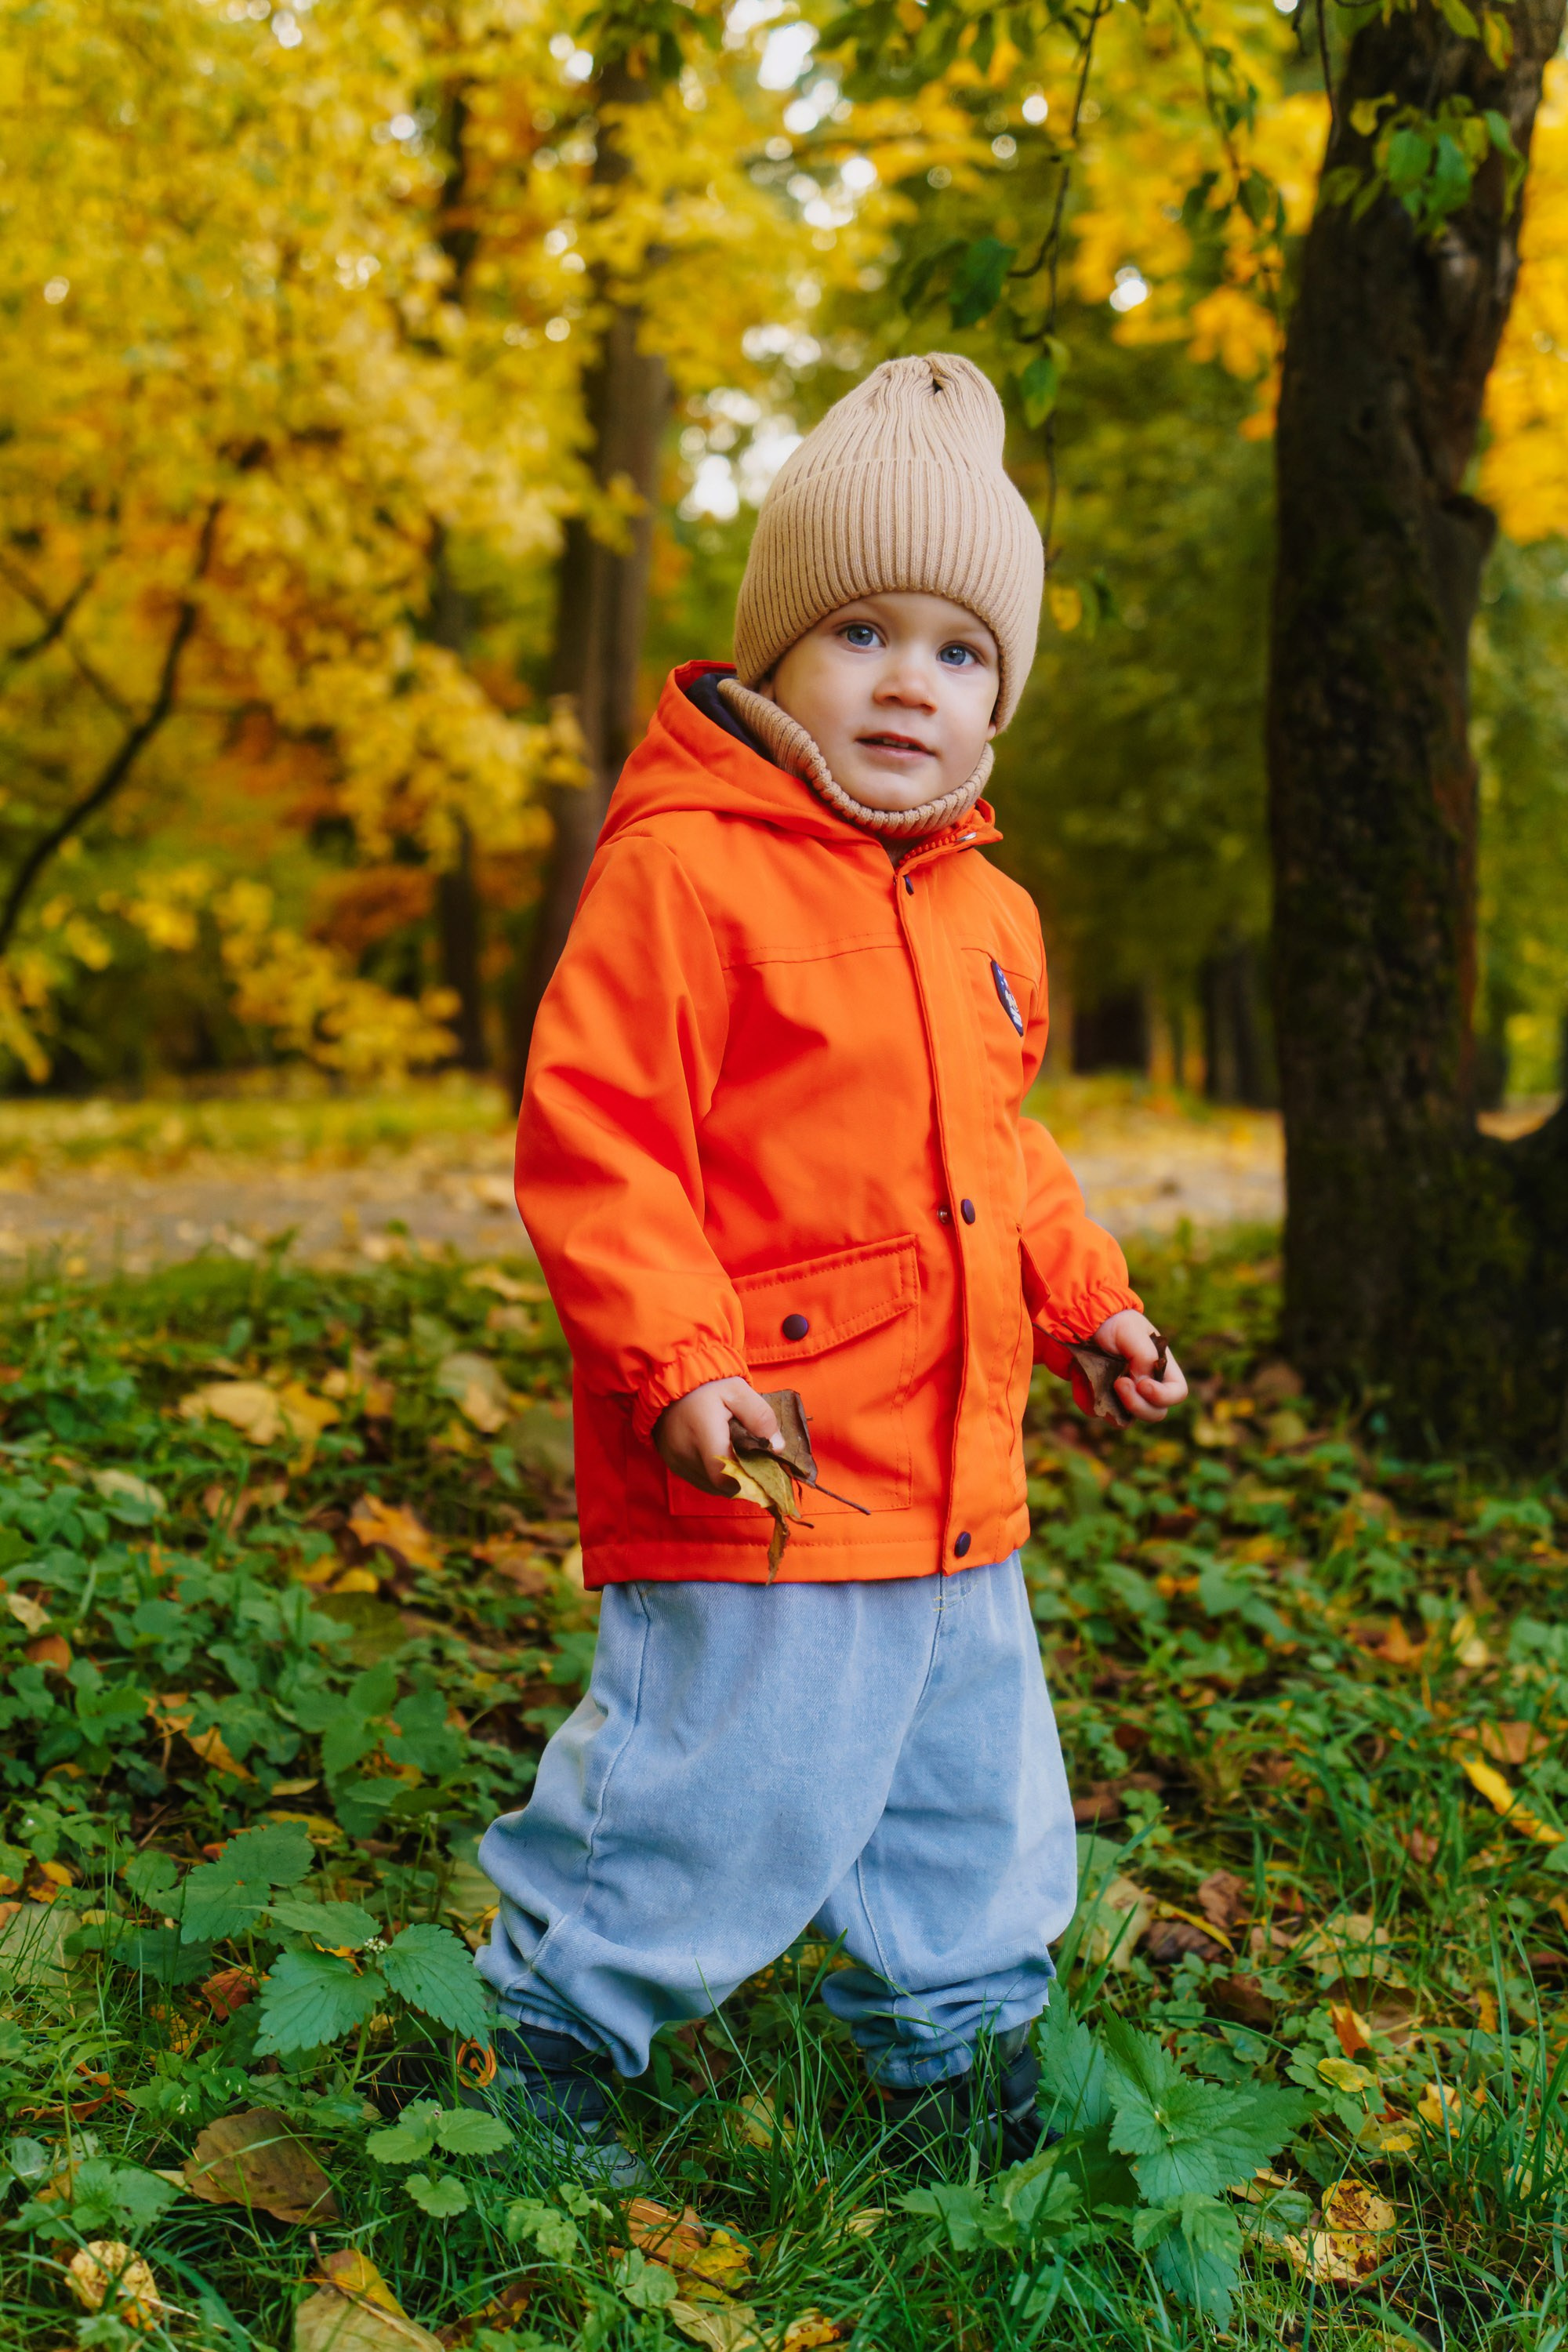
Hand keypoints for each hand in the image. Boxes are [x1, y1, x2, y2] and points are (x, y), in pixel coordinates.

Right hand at [654, 1377, 782, 1495]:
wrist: (670, 1382)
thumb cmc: (706, 1386)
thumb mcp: (737, 1390)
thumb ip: (760, 1416)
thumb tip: (778, 1447)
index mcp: (703, 1432)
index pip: (724, 1476)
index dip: (746, 1481)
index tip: (762, 1470)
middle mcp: (685, 1452)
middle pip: (720, 1485)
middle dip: (741, 1478)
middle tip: (754, 1461)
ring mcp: (676, 1461)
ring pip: (711, 1487)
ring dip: (727, 1479)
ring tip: (736, 1456)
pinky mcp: (673, 1464)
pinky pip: (700, 1481)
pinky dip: (714, 1476)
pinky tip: (721, 1458)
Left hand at [1091, 1310, 1187, 1424]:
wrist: (1085, 1322)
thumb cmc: (1115, 1323)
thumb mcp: (1131, 1331)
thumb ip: (1143, 1356)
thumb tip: (1142, 1383)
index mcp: (1162, 1369)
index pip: (1176, 1393)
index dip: (1163, 1396)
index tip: (1142, 1384)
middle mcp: (1146, 1387)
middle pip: (1154, 1413)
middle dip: (1136, 1404)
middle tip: (1118, 1383)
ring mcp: (1124, 1396)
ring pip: (1125, 1419)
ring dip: (1112, 1406)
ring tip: (1096, 1381)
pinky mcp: (1103, 1399)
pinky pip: (1098, 1412)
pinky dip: (1089, 1400)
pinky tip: (1081, 1379)